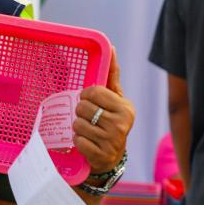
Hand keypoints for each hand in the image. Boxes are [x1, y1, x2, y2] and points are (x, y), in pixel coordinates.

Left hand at [73, 49, 134, 173]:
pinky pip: (78, 141)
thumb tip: (111, 47)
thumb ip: (111, 75)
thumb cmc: (110, 121)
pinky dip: (78, 141)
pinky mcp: (100, 155)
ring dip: (78, 127)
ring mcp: (112, 141)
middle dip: (81, 112)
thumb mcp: (114, 99)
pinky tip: (87, 143)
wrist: (111, 157)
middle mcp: (121, 124)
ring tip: (89, 131)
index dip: (86, 96)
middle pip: (82, 107)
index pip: (93, 91)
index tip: (90, 102)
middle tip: (89, 118)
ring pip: (78, 124)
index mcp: (125, 108)